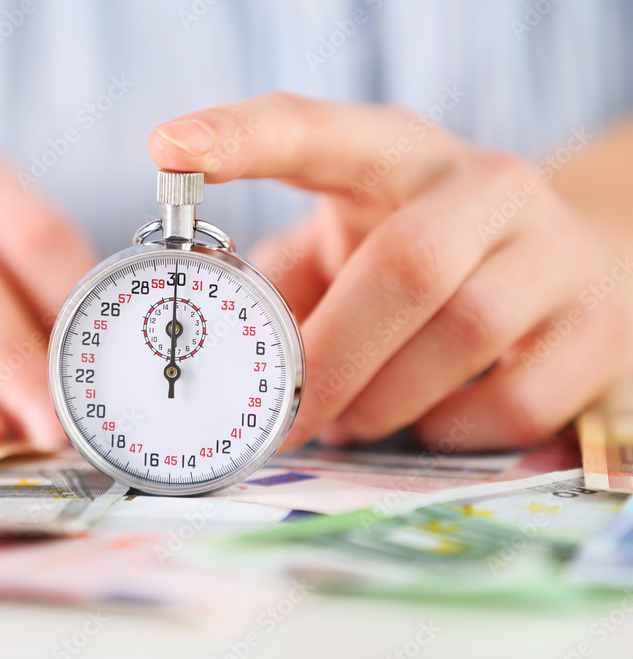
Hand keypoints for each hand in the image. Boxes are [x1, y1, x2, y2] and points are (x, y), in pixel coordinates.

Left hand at [149, 93, 632, 449]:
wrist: (556, 274)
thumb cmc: (419, 261)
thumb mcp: (347, 248)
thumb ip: (280, 284)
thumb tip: (208, 348)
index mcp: (398, 155)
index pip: (316, 130)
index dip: (243, 138)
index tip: (169, 150)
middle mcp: (485, 185)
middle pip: (406, 265)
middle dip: (331, 356)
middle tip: (281, 415)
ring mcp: (553, 252)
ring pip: (464, 334)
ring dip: (384, 400)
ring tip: (349, 421)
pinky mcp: (595, 326)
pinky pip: (514, 399)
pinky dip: (449, 428)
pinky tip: (425, 421)